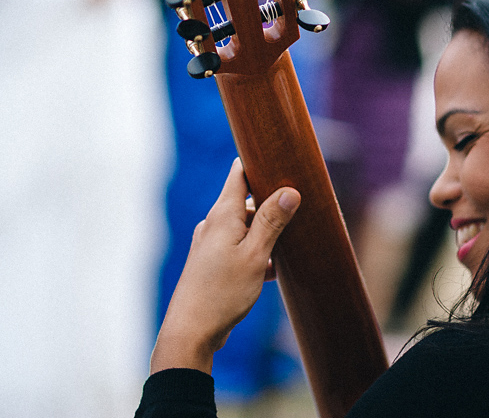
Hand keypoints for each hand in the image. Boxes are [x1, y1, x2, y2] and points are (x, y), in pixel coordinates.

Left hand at [150, 158, 300, 374]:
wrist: (191, 332)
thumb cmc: (222, 292)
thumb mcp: (255, 255)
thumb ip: (272, 221)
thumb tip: (290, 190)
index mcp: (223, 215)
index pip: (239, 174)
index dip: (258, 162)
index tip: (280, 158)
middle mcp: (214, 225)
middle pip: (246, 201)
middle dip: (270, 203)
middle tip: (297, 209)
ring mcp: (211, 244)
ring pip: (245, 227)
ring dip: (265, 234)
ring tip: (287, 247)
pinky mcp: (212, 264)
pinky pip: (239, 247)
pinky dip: (256, 253)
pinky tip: (271, 271)